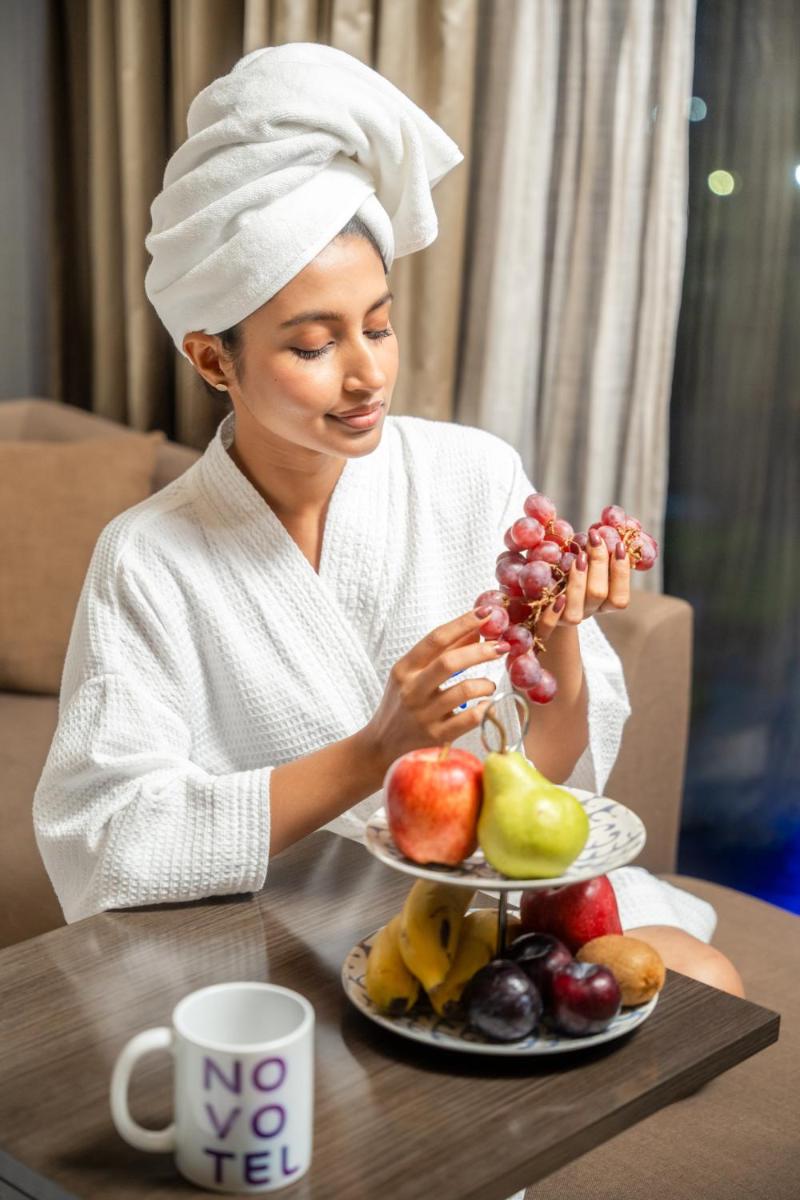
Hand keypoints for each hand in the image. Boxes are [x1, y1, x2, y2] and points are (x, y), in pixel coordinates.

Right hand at [362, 610, 506, 772]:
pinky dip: (486, 708)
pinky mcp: (437, 737)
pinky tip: (487, 705)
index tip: (487, 613)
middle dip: (481, 651)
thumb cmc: (401, 705)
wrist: (381, 747)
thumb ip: (441, 653)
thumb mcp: (412, 675)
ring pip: (465, 690)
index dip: (464, 623)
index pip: (436, 638)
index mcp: (405, 669)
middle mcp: (412, 690)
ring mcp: (425, 715)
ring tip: (489, 685)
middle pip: (450, 661)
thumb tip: (475, 630)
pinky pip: (472, 719)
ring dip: (485, 683)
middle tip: (501, 647)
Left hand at [536, 530, 630, 644]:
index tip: (618, 544)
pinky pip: (547, 625)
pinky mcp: (542, 621)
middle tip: (595, 538)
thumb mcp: (583, 554)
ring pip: (576, 613)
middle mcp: (585, 612)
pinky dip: (552, 612)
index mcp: (601, 602)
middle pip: (598, 596)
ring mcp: (563, 619)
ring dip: (579, 581)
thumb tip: (615, 521)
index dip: (621, 573)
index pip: (619, 598)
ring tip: (579, 556)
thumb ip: (597, 544)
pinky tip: (557, 594)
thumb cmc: (566, 566)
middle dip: (599, 564)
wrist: (537, 594)